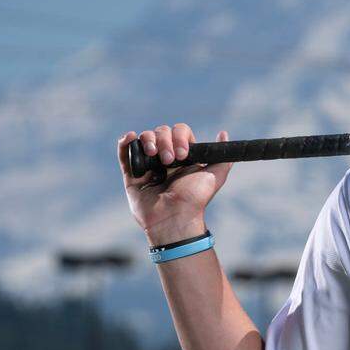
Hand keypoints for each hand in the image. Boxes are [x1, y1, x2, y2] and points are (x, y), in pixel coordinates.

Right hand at [116, 123, 234, 244]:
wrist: (176, 217)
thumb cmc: (196, 198)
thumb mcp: (216, 175)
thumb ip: (224, 156)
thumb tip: (223, 134)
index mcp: (184, 157)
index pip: (180, 132)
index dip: (180, 137)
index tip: (183, 154)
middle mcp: (166, 158)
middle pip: (161, 132)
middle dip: (165, 141)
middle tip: (169, 160)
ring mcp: (148, 166)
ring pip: (144, 139)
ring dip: (148, 140)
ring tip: (153, 154)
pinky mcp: (132, 176)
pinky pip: (125, 155)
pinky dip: (125, 143)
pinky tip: (130, 137)